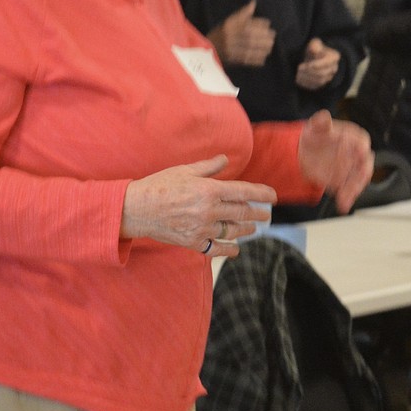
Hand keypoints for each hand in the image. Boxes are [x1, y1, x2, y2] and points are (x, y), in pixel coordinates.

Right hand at [121, 155, 275, 257]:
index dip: (262, 194)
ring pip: (232, 231)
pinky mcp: (193, 242)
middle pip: (242, 213)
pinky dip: (228, 249)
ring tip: (252, 229)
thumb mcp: (184, 171)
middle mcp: (209, 210)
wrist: (136, 209)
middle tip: (265, 215)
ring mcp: (202, 228)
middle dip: (258, 213)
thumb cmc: (159, 185)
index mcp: (209, 189)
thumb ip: (208, 167)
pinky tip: (235, 249)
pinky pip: (217, 248)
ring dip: (245, 230)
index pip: (244, 192)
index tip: (273, 196)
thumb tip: (225, 160)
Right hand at [208, 1, 275, 65]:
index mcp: (229, 27)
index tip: (268, 24)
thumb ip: (242, 14)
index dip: (259, 24)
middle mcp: (229, 38)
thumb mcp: (228, 22)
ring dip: (262, 48)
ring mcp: (230, 50)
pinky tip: (263, 57)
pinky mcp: (231, 60)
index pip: (246, 24)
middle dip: (263, 37)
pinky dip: (256, 59)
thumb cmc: (220, 34)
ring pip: (249, 49)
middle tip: (272, 36)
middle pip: (249, 37)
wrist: (206, 50)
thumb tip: (253, 3)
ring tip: (270, 46)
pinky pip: (246, 60)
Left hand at [294, 38, 340, 89]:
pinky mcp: (321, 84)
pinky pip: (314, 86)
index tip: (306, 64)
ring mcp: (328, 78)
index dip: (316, 64)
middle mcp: (333, 68)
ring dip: (307, 78)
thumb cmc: (314, 50)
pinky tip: (298, 78)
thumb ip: (314, 45)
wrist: (314, 58)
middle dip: (309, 71)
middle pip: (322, 73)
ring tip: (298, 73)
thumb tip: (314, 51)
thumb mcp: (314, 44)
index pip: (327, 63)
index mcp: (334, 57)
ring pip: (319, 81)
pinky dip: (306, 83)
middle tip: (299, 68)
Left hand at [297, 111, 373, 214]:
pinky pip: (348, 190)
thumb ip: (321, 122)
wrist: (303, 151)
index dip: (362, 147)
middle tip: (357, 181)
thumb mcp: (315, 127)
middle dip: (362, 174)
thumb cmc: (314, 135)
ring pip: (358, 180)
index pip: (362, 142)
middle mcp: (355, 153)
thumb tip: (324, 116)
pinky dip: (347, 198)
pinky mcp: (342, 181)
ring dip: (354, 189)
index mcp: (352, 137)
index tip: (361, 152)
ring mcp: (350, 168)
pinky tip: (343, 205)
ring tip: (346, 198)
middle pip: (365, 164)